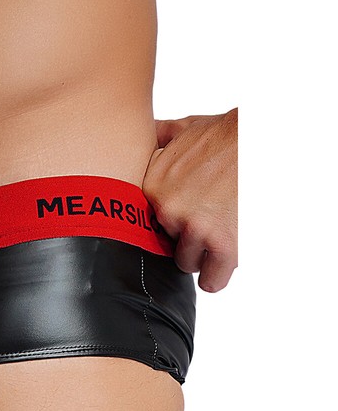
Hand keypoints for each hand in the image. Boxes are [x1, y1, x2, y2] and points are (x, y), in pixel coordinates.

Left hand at [143, 108, 237, 291]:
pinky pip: (211, 281)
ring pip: (187, 263)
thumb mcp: (185, 129)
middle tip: (211, 218)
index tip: (188, 210)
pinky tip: (227, 259)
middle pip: (166, 245)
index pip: (147, 225)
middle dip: (187, 236)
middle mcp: (168, 209)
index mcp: (153, 187)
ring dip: (204, 254)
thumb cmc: (229, 135)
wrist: (268, 137)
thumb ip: (160, 138)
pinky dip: (219, 275)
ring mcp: (195, 227)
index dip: (169, 221)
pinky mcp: (223, 244)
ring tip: (222, 232)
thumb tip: (142, 135)